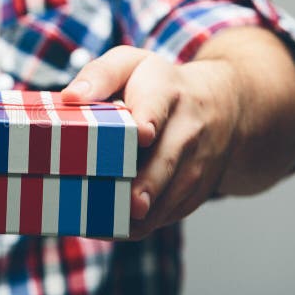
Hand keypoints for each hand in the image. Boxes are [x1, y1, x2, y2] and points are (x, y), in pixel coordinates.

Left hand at [61, 46, 241, 238]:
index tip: (142, 133)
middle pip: (169, 158)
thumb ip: (99, 75)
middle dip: (151, 182)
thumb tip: (70, 97)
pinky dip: (149, 224)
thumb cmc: (160, 84)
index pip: (158, 106)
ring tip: (114, 227)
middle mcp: (187, 129)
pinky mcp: (198, 189)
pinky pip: (175, 210)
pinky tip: (119, 230)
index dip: (150, 120)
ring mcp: (198, 163)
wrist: (224, 104)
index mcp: (165, 93)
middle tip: (134, 204)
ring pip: (176, 192)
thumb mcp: (130, 64)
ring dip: (149, 213)